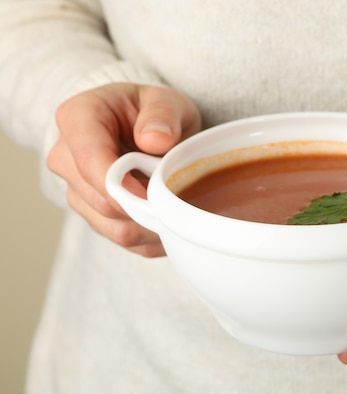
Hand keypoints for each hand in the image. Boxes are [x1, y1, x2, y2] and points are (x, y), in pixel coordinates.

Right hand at [47, 83, 201, 256]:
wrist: (146, 130)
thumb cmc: (153, 113)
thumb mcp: (166, 101)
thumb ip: (162, 114)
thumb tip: (155, 140)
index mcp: (78, 119)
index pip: (89, 160)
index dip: (122, 185)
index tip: (154, 194)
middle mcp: (66, 158)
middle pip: (101, 201)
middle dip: (146, 204)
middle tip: (180, 193)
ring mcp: (77, 191)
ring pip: (114, 226)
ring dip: (151, 223)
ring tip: (177, 203)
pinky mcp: (92, 216)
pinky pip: (124, 240)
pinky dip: (152, 236)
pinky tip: (169, 218)